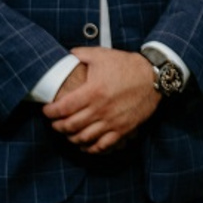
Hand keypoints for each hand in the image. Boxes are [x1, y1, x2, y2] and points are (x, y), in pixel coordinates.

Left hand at [44, 47, 161, 153]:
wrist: (155, 76)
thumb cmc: (127, 65)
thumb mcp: (102, 55)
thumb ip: (80, 54)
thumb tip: (65, 56)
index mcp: (92, 91)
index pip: (62, 108)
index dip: (50, 112)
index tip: (47, 110)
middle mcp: (100, 109)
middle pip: (69, 125)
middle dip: (57, 126)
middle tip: (55, 122)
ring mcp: (112, 121)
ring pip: (83, 138)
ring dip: (71, 138)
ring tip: (68, 133)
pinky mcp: (124, 129)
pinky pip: (103, 145)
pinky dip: (91, 148)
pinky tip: (86, 145)